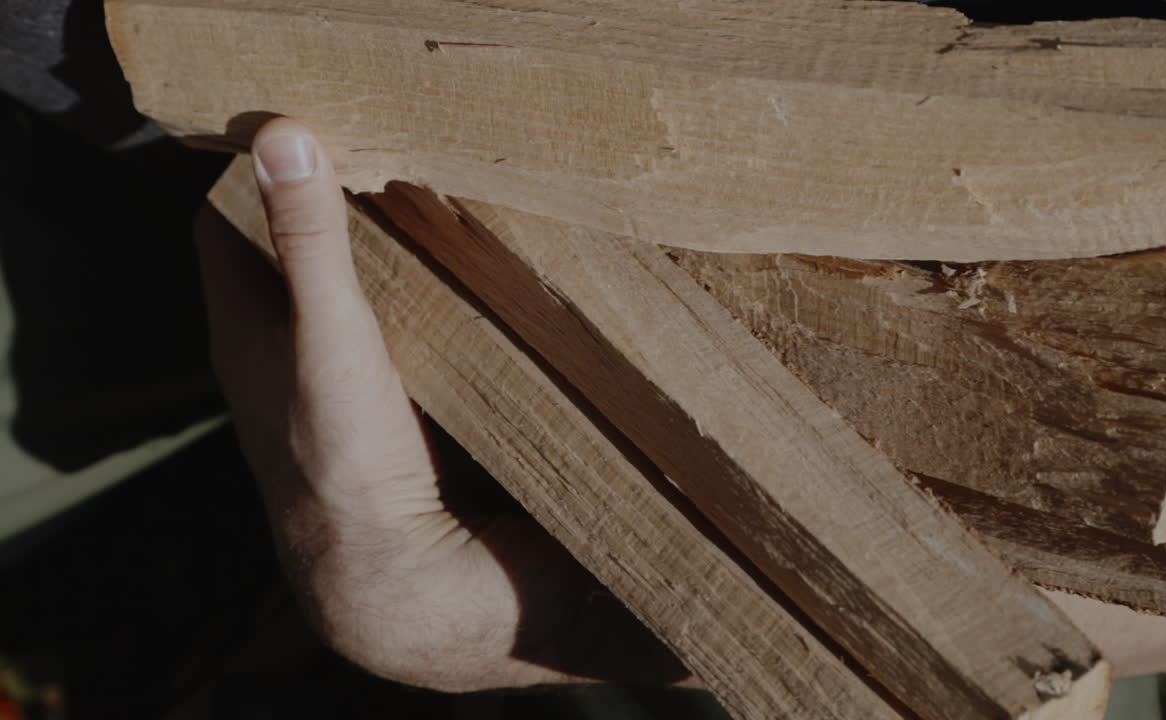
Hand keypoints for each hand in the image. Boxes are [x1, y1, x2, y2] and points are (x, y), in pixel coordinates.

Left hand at [194, 118, 687, 690]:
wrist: (409, 584)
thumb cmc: (350, 467)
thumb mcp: (328, 342)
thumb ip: (310, 246)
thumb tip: (282, 134)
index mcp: (244, 335)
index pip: (222, 224)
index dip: (249, 169)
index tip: (306, 120)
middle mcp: (281, 359)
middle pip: (286, 254)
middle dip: (323, 200)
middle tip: (383, 145)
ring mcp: (336, 388)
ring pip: (342, 296)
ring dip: (373, 251)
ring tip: (427, 197)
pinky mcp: (387, 414)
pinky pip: (390, 333)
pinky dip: (412, 299)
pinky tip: (460, 281)